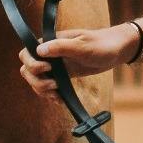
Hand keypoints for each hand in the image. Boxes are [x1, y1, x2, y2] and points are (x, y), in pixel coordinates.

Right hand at [18, 23, 138, 98]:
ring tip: (57, 95)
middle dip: (36, 81)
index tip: (48, 68)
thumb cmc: (101, 45)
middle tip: (54, 85)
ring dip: (42, 90)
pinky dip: (51, 95)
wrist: (115, 50)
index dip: (32, 64)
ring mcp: (55, 66)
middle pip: (27, 70)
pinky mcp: (62, 75)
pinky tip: (61, 99)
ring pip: (36, 81)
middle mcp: (49, 54)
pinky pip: (48, 87)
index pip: (26, 53)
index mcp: (50, 42)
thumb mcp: (83, 46)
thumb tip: (39, 50)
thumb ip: (61, 47)